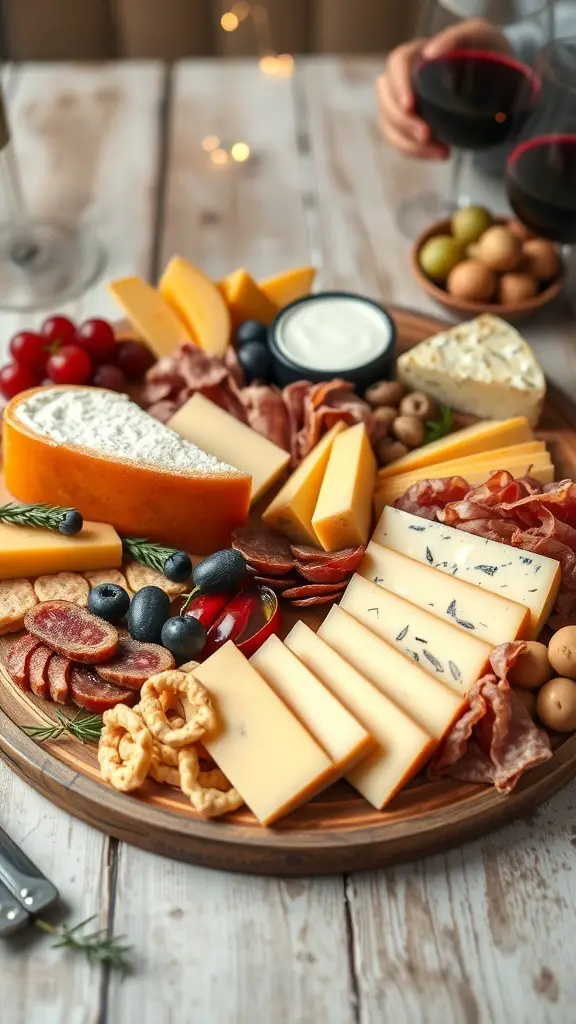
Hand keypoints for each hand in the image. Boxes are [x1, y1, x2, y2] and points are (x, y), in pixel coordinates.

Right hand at [376, 17, 509, 159]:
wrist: (498, 78)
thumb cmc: (486, 51)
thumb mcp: (478, 36)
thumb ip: (456, 38)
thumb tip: (430, 53)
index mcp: (417, 54)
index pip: (396, 64)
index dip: (398, 85)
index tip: (410, 105)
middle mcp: (404, 79)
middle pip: (386, 99)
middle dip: (402, 122)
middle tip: (426, 135)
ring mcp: (404, 105)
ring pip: (389, 125)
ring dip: (408, 143)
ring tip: (441, 152)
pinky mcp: (411, 126)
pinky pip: (402, 143)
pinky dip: (419, 153)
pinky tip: (443, 153)